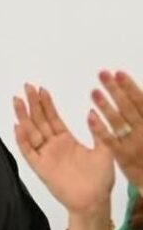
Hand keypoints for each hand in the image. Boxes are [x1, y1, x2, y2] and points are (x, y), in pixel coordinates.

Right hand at [14, 83, 113, 215]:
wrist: (93, 200)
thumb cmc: (100, 179)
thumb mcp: (104, 150)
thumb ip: (97, 131)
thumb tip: (91, 111)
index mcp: (66, 141)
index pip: (53, 118)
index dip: (47, 104)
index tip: (41, 89)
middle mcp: (53, 147)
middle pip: (39, 121)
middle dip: (32, 104)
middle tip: (26, 87)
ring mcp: (45, 156)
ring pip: (31, 132)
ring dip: (23, 116)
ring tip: (17, 100)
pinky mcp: (40, 168)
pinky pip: (29, 152)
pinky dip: (22, 140)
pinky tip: (18, 126)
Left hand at [87, 70, 142, 190]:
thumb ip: (141, 114)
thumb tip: (135, 96)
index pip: (141, 101)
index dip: (129, 86)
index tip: (118, 73)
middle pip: (128, 107)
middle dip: (116, 89)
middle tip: (103, 74)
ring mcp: (133, 143)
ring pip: (118, 121)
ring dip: (106, 105)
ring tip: (94, 91)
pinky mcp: (122, 156)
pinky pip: (110, 140)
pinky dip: (101, 128)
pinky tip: (90, 116)